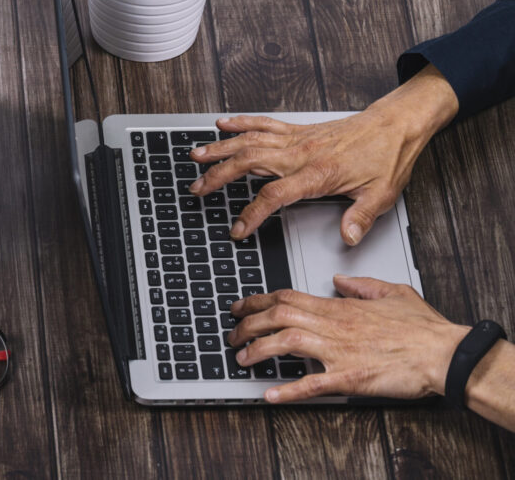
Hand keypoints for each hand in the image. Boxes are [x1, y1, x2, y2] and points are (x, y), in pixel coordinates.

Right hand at [188, 65, 457, 244]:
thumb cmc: (387, 157)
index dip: (252, 214)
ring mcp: (296, 139)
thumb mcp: (381, 194)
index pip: (274, 195)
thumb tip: (348, 237)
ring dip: (220, 148)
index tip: (238, 229)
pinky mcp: (298, 130)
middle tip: (198, 188)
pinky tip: (222, 124)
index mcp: (317, 173)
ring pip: (249, 141)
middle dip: (219, 176)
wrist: (396, 125)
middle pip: (249, 163)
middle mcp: (301, 153)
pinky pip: (263, 123)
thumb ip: (361, 217)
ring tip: (196, 155)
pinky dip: (240, 122)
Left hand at [229, 275, 465, 401]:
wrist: (444, 353)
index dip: (258, 301)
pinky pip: (312, 384)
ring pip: (286, 343)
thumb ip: (361, 284)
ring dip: (258, 350)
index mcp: (340, 307)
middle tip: (232, 333)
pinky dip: (288, 390)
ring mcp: (339, 351)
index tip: (240, 306)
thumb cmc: (423, 328)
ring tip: (241, 359)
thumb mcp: (391, 291)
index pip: (287, 297)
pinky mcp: (349, 377)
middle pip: (277, 316)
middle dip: (248, 323)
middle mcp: (333, 326)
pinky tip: (270, 395)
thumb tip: (339, 279)